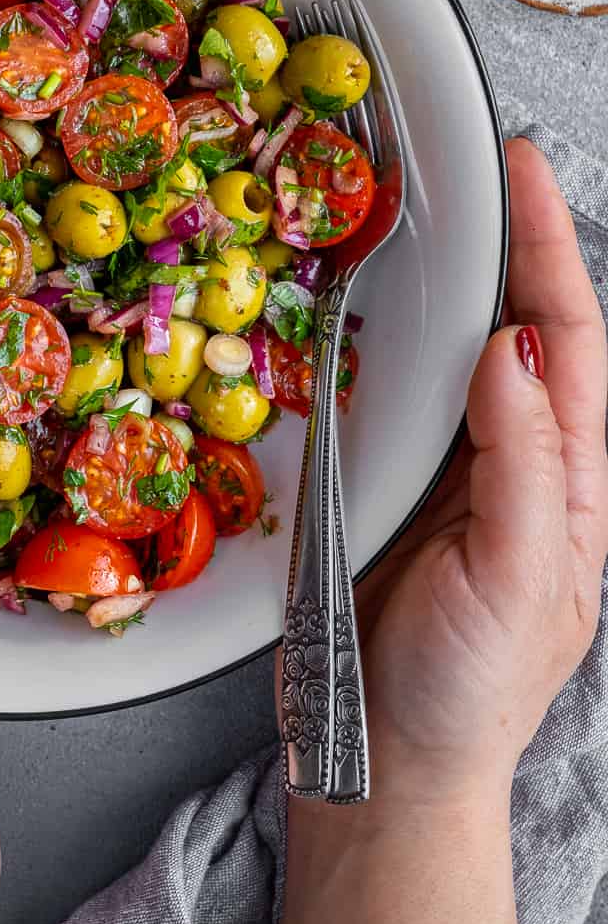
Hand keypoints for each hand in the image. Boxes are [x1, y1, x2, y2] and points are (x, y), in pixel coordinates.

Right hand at [352, 136, 607, 805]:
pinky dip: (376, 335)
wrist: (382, 762)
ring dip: (439, 277)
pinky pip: (383, 392)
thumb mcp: (520, 583)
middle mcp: (515, 461)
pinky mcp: (384, 486)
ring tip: (417, 208)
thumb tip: (509, 351)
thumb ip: (524, 467)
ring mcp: (449, 470)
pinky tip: (354, 302)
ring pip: (447, 350)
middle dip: (504, 238)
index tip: (521, 169)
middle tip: (470, 160)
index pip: (567, 340)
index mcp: (570, 481)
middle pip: (515, 324)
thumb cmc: (466, 690)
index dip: (549, 247)